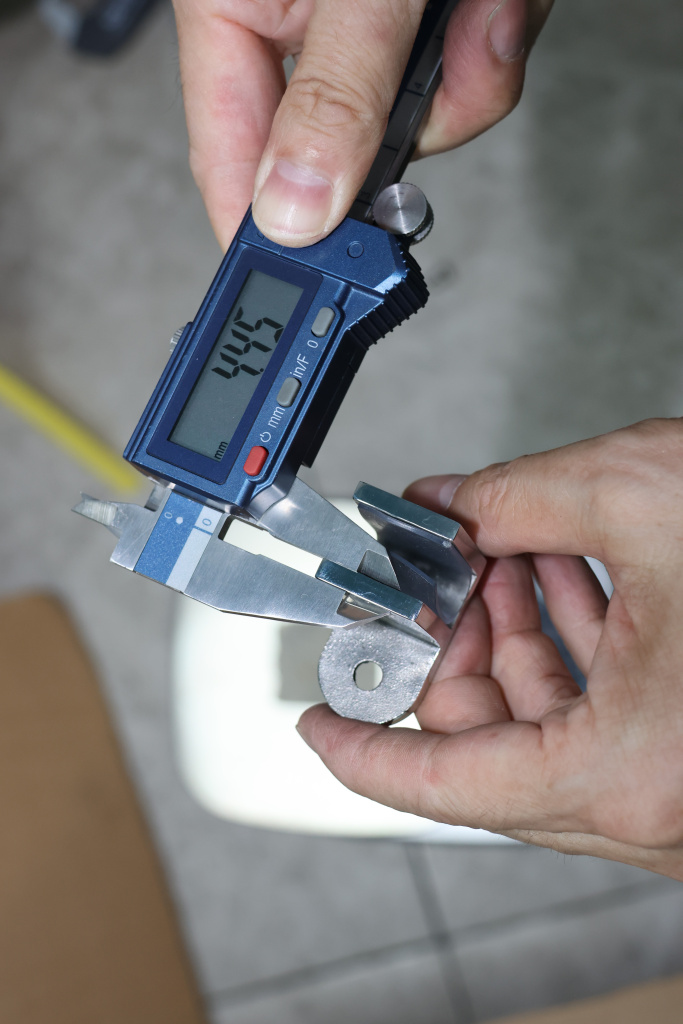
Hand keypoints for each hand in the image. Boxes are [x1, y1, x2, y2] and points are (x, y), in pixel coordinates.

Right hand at [172, 0, 554, 248]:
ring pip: (423, 120)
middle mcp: (300, 27)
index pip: (230, 161)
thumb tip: (291, 208)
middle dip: (411, 130)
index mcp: (238, 10)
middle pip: (345, 155)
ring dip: (473, 66)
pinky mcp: (435, 23)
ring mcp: (374, 30)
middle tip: (441, 74)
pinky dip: (501, 32)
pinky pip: (474, 73)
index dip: (261, 235)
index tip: (292, 294)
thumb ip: (330, 94)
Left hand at [297, 419, 682, 880]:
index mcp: (627, 774)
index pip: (444, 784)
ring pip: (549, 724)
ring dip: (513, 635)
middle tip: (430, 579)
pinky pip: (602, 712)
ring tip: (500, 553)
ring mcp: (676, 785)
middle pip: (492, 743)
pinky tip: (559, 570)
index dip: (362, 751)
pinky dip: (571, 644)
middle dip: (452, 649)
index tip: (317, 721)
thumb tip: (450, 501)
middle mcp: (651, 803)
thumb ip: (523, 495)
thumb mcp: (651, 496)